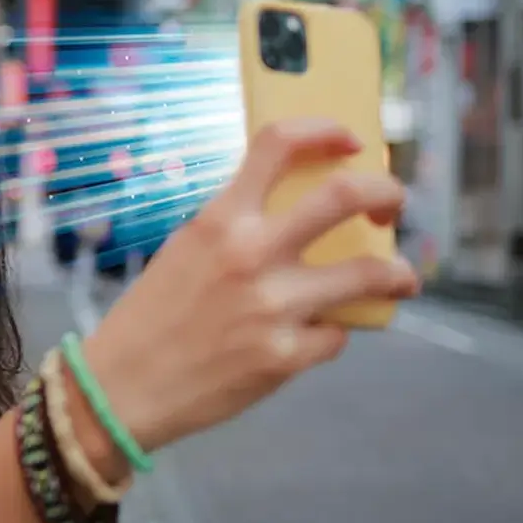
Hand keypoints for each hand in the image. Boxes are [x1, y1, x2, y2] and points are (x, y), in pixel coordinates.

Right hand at [82, 117, 419, 454]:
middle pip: (346, 198)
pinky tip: (314, 339)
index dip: (326, 131)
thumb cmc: (148, 321)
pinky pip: (335, 335)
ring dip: (396, 274)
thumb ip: (234, 229)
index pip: (280, 144)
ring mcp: (274, 307)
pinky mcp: (285, 357)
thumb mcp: (182, 253)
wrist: (121, 392)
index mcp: (219, 220)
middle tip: (391, 206)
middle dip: (386, 195)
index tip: (350, 141)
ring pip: (370, 273)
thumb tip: (295, 218)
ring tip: (400, 279)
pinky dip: (330, 334)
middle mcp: (251, 254)